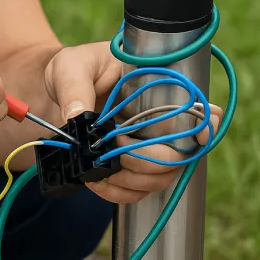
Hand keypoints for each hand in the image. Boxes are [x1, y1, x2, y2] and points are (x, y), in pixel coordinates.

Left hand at [44, 41, 222, 204]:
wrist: (55, 91)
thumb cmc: (70, 68)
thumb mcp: (68, 66)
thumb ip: (74, 87)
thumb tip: (79, 115)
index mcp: (156, 86)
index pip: (196, 108)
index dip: (204, 126)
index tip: (198, 138)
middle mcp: (160, 120)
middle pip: (179, 154)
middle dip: (149, 158)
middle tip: (116, 148)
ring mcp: (148, 145)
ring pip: (162, 178)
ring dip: (133, 178)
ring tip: (100, 166)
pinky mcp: (131, 166)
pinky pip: (137, 192)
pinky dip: (118, 192)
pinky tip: (96, 181)